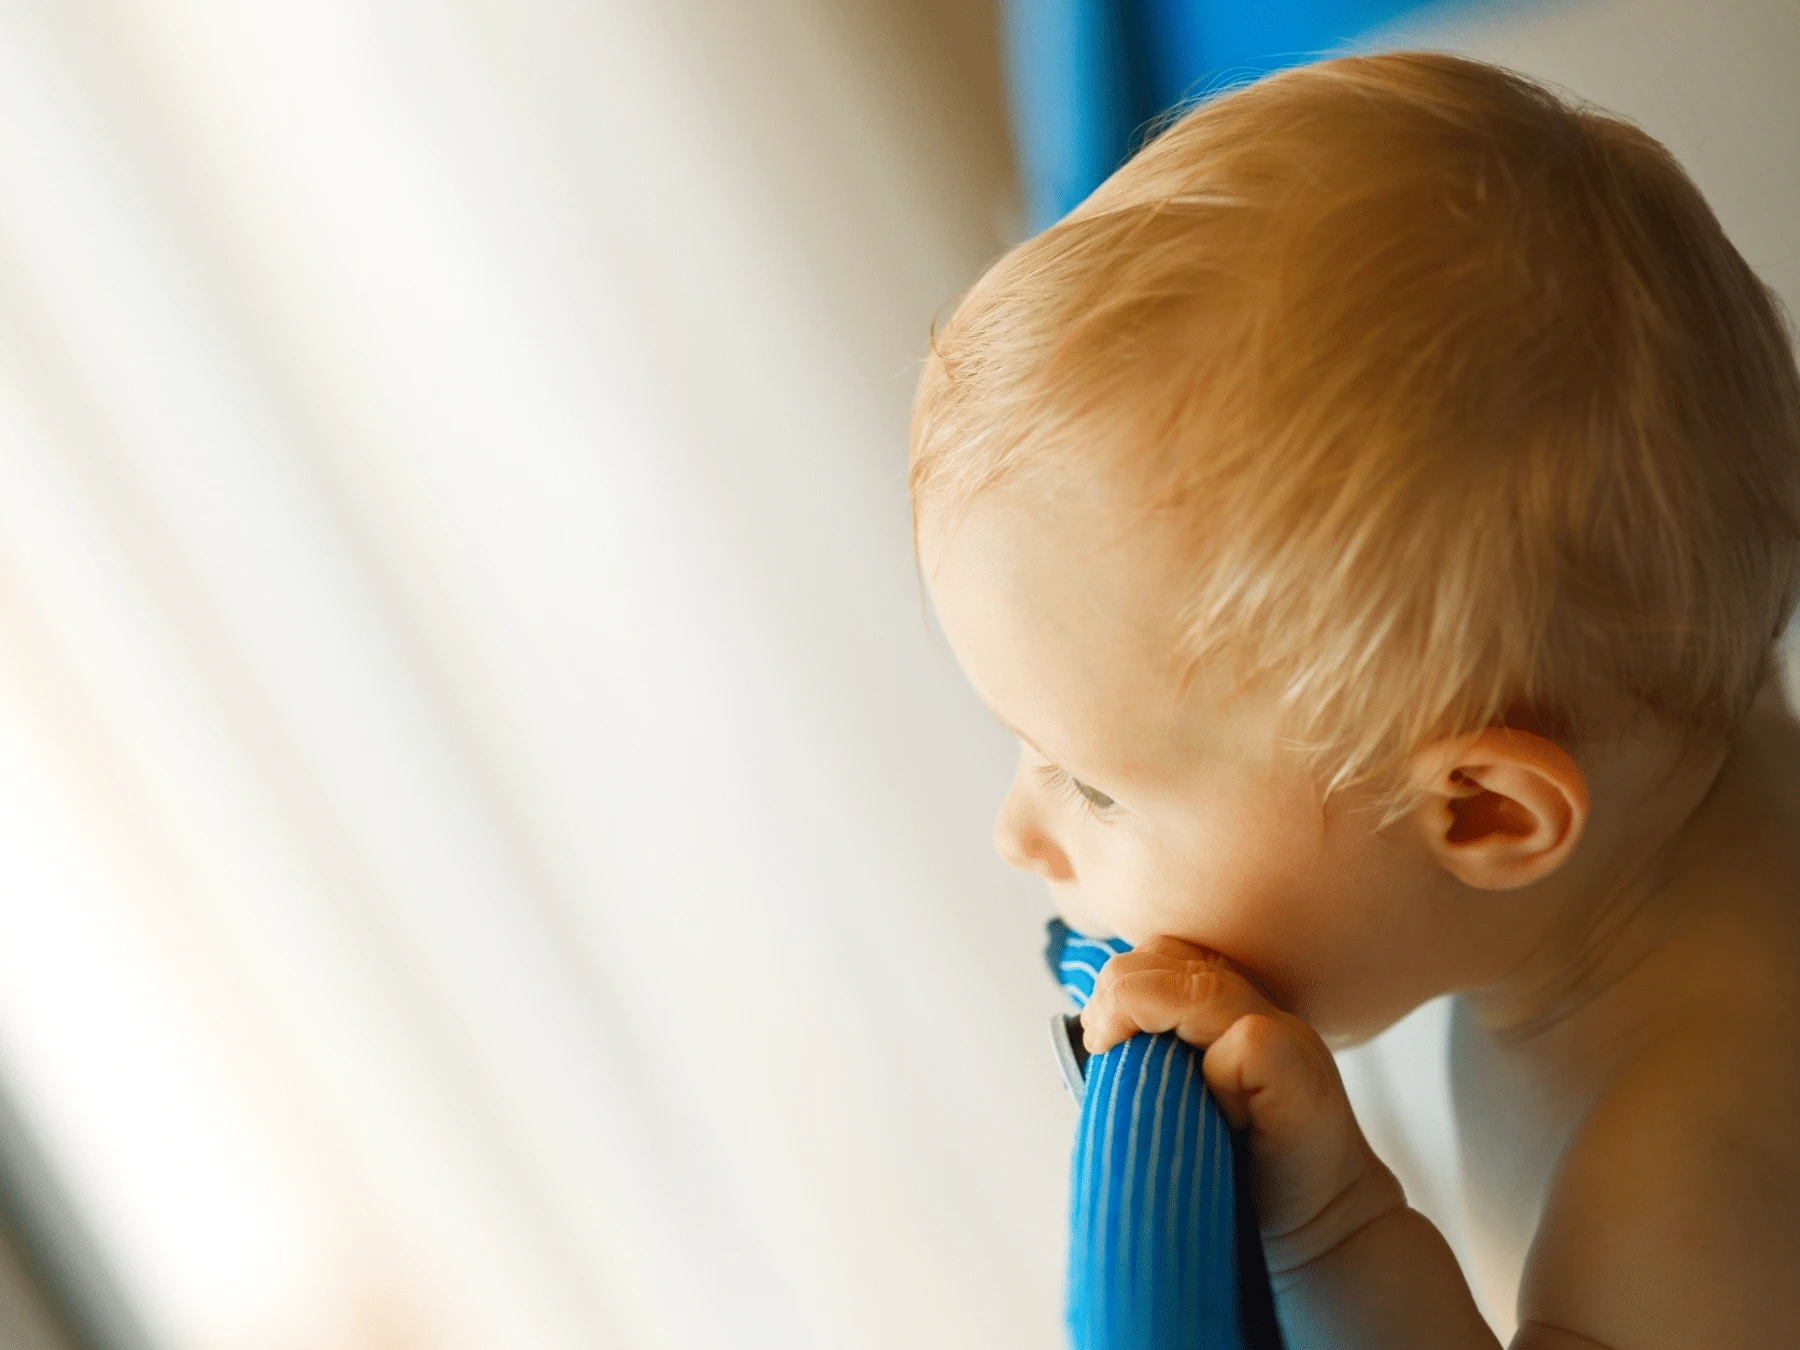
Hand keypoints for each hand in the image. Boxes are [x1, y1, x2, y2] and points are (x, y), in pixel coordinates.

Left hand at [1079, 935, 1406, 1279]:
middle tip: (1106, 1048)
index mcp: (1227, 1000)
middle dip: (1117, 999)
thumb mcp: (1183, 1095)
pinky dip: (1214, 1073)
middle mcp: (1259, 1006)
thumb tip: (1085, 1028)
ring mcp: (1285, 1036)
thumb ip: (1155, 1051)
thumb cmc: (1240, 1167)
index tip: (1101, 1039)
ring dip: (1146, 1020)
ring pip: (1200, 988)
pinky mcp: (1300, 1076)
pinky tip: (1210, 1108)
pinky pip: (1244, 1045)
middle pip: (1168, 958)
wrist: (1320, 1230)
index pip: (1159, 952)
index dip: (1118, 985)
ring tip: (1130, 1064)